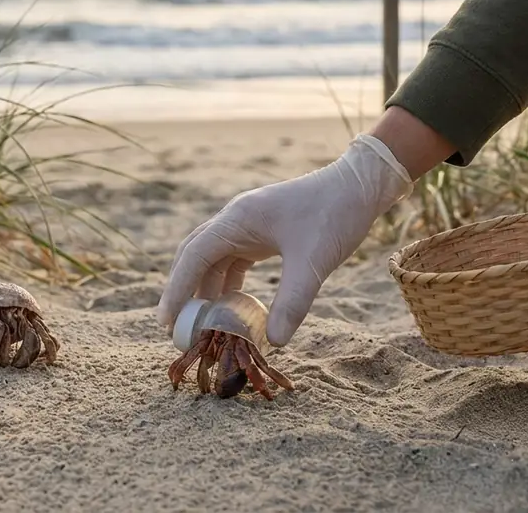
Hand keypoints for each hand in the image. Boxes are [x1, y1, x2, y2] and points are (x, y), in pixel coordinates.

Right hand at [156, 134, 412, 346]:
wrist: (360, 186)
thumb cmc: (335, 215)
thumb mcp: (313, 261)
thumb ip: (292, 302)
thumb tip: (274, 342)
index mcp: (237, 220)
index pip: (194, 257)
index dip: (177, 290)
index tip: (167, 322)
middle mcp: (235, 220)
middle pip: (195, 256)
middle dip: (183, 291)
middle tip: (176, 328)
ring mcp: (248, 225)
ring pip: (214, 260)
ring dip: (206, 290)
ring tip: (202, 324)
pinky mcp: (263, 232)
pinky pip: (234, 261)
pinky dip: (228, 284)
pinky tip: (232, 308)